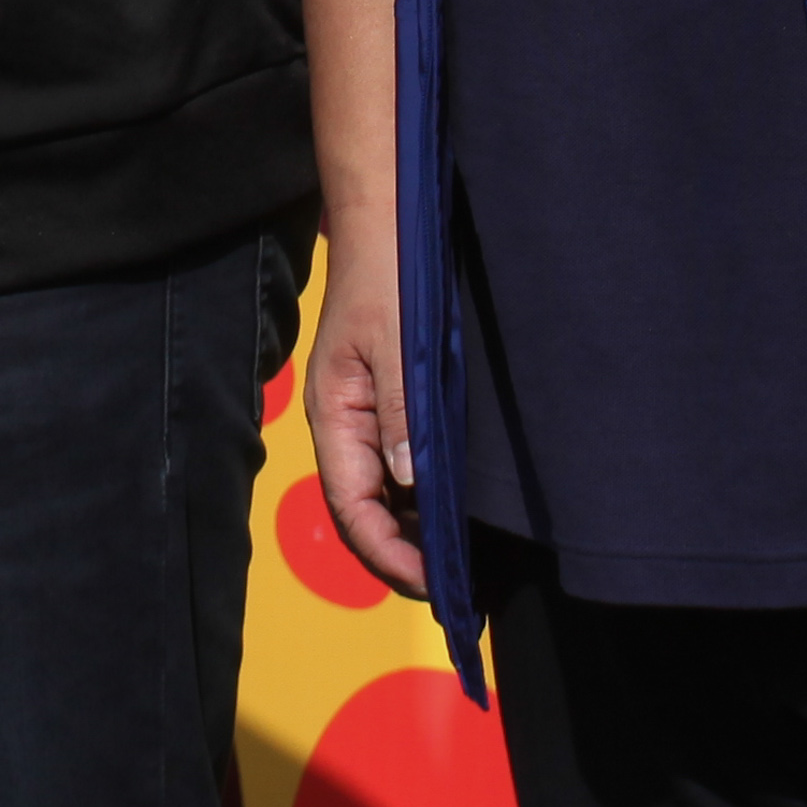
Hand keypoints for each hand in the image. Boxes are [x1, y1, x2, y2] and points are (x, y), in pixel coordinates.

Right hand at [300, 235, 431, 601]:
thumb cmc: (389, 273)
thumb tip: (412, 483)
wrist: (388, 216)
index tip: (441, 587)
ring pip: (386, 495)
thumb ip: (403, 413)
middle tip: (464, 590)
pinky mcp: (391, 403)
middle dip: (407, 558)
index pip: (353, 511)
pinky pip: (403, 467)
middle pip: (367, 514)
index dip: (392, 558)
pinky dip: (428, 499)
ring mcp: (368, 416)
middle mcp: (347, 425)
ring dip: (419, 533)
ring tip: (469, 563)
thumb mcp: (398, 342)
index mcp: (336, 417)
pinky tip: (462, 511)